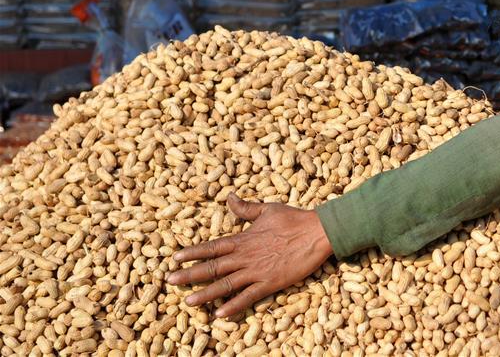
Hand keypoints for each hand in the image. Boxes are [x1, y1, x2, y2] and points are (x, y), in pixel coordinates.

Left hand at [166, 192, 332, 317]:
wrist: (317, 232)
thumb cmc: (294, 218)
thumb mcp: (267, 209)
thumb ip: (245, 208)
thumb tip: (229, 197)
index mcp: (243, 238)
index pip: (212, 247)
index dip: (192, 252)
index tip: (175, 258)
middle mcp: (245, 256)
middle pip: (212, 267)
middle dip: (189, 274)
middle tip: (170, 281)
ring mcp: (257, 270)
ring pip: (225, 284)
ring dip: (205, 294)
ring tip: (188, 301)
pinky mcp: (270, 282)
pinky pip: (248, 297)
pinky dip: (234, 306)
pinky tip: (220, 314)